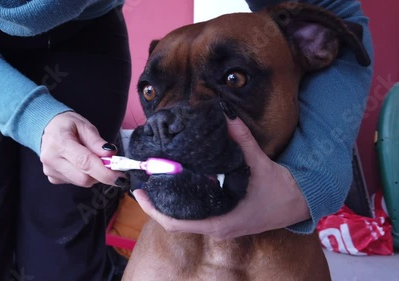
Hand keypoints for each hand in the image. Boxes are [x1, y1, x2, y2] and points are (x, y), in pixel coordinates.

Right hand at [40, 111, 128, 187]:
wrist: (46, 127)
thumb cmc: (66, 125)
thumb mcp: (84, 125)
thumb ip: (97, 141)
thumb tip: (111, 155)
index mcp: (60, 143)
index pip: (85, 163)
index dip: (104, 172)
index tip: (119, 176)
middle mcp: (52, 159)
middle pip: (84, 178)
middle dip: (101, 173)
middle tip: (108, 163)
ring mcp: (51, 171)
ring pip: (81, 182)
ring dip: (92, 174)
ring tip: (89, 157)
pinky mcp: (53, 178)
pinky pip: (75, 182)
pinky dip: (83, 175)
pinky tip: (78, 163)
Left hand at [132, 117, 310, 238]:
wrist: (299, 203)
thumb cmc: (280, 190)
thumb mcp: (259, 162)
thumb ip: (241, 139)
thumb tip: (224, 115)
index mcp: (220, 221)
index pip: (176, 222)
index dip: (153, 209)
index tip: (139, 191)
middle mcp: (216, 228)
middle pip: (174, 221)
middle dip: (155, 204)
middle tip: (143, 180)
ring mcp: (219, 226)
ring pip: (183, 219)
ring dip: (167, 203)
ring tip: (154, 181)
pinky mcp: (222, 221)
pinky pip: (194, 215)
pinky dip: (181, 203)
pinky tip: (177, 184)